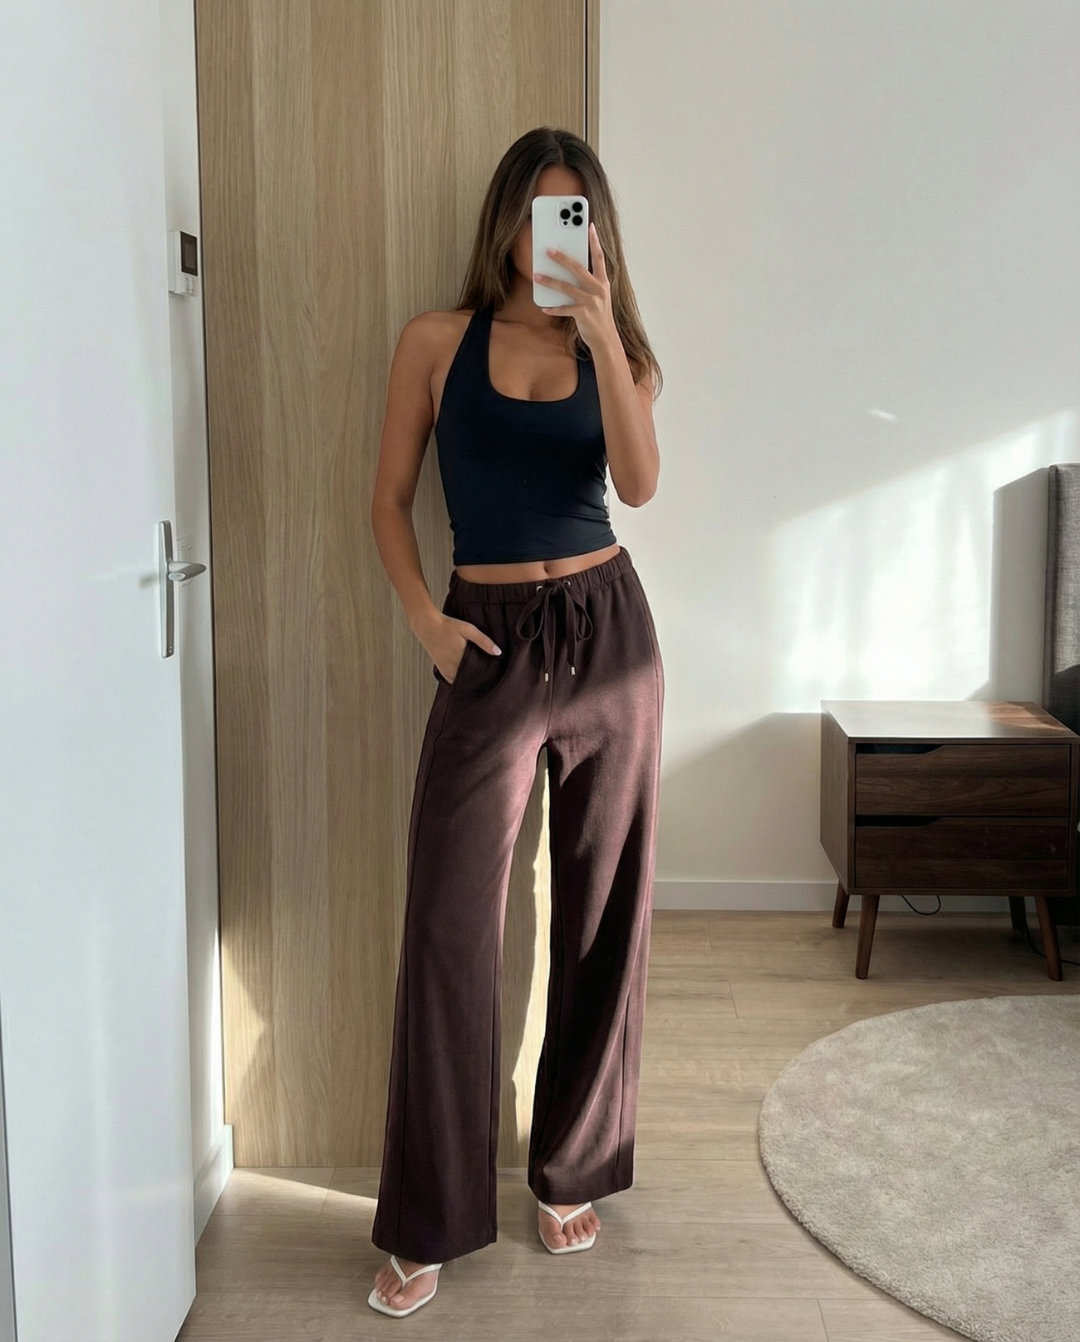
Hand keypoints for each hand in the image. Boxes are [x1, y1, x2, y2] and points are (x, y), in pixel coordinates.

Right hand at [421, 615, 500, 683]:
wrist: (427, 624)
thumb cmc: (448, 626)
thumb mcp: (468, 630)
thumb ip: (483, 641)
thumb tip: (498, 652)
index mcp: (461, 659)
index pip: (477, 675)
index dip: (486, 676)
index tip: (494, 675)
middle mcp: (452, 667)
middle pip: (469, 680)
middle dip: (478, 680)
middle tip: (489, 678)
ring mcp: (445, 669)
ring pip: (460, 682)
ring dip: (468, 681)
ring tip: (479, 678)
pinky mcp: (440, 668)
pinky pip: (451, 680)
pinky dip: (459, 680)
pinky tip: (466, 677)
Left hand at [533, 221, 617, 352]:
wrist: (605, 338)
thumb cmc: (598, 314)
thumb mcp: (598, 295)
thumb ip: (587, 282)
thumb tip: (567, 270)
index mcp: (603, 281)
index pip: (599, 257)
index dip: (595, 241)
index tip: (589, 226)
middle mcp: (598, 289)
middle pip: (578, 268)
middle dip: (562, 258)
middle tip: (548, 250)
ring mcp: (591, 302)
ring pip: (567, 288)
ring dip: (550, 281)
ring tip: (536, 275)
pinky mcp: (584, 314)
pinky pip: (564, 309)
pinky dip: (553, 308)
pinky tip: (543, 307)